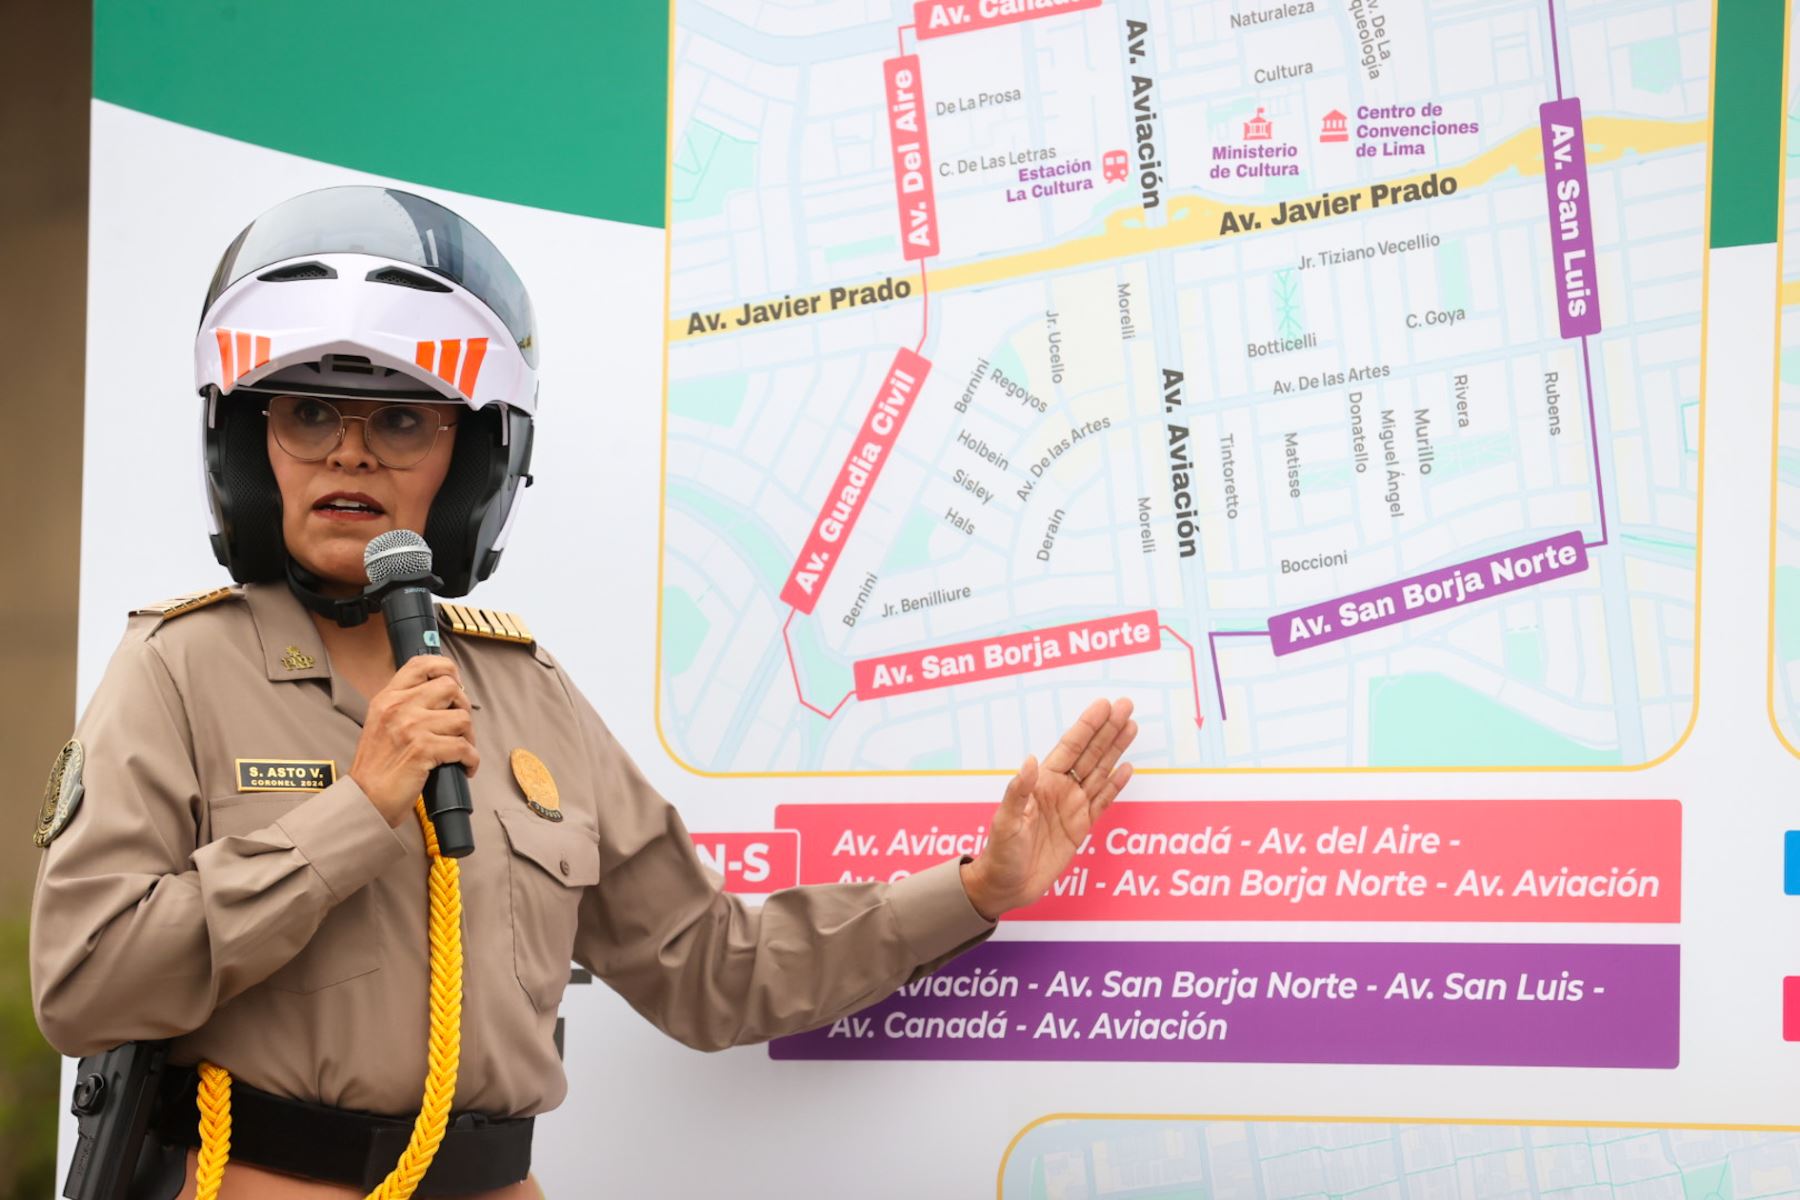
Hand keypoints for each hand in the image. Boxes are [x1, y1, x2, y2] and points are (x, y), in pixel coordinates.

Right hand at [349, 655, 479, 825]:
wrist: (364, 798)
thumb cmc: (376, 766)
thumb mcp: (381, 723)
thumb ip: (404, 705)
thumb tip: (442, 695)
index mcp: (388, 697)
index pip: (421, 664)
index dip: (446, 668)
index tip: (455, 684)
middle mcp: (399, 707)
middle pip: (450, 687)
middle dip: (463, 706)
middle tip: (460, 726)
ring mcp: (411, 727)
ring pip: (462, 718)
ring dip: (469, 737)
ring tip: (460, 751)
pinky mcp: (423, 749)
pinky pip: (464, 747)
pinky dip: (471, 760)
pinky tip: (464, 767)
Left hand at [961, 697, 1136, 920]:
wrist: (1006, 885)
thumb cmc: (1000, 853)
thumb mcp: (1005, 822)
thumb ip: (1019, 791)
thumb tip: (1031, 760)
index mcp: (1041, 784)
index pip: (1069, 748)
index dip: (1087, 726)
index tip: (1104, 705)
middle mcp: (1059, 790)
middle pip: (1090, 754)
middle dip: (1108, 729)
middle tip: (1127, 706)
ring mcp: (1072, 807)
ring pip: (1100, 772)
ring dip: (1115, 750)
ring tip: (1132, 727)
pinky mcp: (1081, 827)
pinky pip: (1103, 801)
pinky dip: (1115, 785)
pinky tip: (1127, 767)